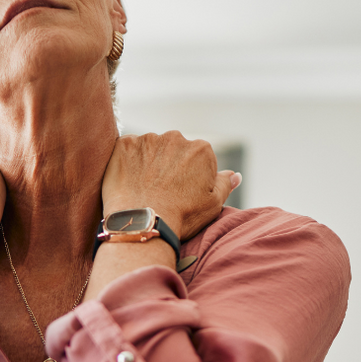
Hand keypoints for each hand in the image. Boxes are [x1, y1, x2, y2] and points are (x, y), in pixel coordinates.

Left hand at [101, 132, 240, 240]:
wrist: (144, 223)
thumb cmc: (182, 217)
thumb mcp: (212, 204)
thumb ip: (225, 184)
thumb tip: (235, 175)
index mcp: (201, 149)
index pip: (197, 158)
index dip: (190, 176)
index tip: (181, 193)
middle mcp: (176, 138)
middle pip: (173, 149)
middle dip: (169, 165)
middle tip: (162, 191)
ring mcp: (148, 139)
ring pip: (149, 148)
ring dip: (148, 162)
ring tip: (144, 188)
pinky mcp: (124, 145)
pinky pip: (127, 149)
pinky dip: (127, 162)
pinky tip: (129, 182)